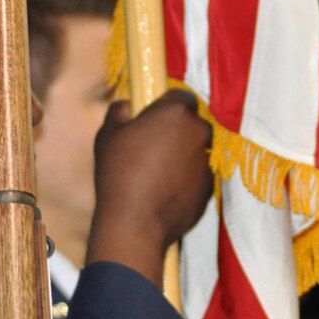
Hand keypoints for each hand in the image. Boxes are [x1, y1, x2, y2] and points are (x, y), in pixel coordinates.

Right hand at [87, 89, 212, 283]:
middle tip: (151, 146)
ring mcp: (207, 162)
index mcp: (177, 112)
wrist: (136, 223)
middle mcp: (199, 133)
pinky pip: (198, 175)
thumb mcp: (108, 135)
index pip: (180, 96)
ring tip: (155, 173)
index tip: (150, 118)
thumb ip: (119, 112)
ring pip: (196, 150)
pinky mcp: (209, 188)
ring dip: (181, 155)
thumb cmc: (119, 173)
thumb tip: (127, 106)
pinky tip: (163, 191)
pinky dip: (186, 179)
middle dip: (176, 130)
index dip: (165, 105)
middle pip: (191, 123)